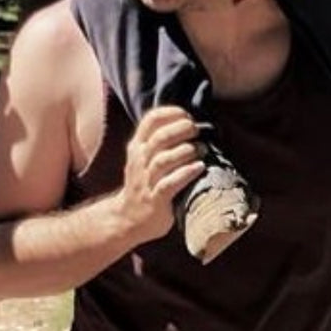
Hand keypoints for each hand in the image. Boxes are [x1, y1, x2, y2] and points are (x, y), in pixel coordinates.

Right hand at [118, 106, 204, 243]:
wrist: (128, 218)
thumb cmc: (145, 184)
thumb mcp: (144, 159)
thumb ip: (160, 142)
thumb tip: (190, 125)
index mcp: (137, 147)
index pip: (150, 120)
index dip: (170, 113)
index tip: (187, 115)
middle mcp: (140, 160)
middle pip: (159, 138)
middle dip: (180, 130)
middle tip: (197, 130)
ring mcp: (146, 180)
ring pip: (163, 160)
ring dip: (185, 151)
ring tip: (202, 149)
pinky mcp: (155, 199)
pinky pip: (169, 184)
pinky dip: (185, 174)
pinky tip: (200, 167)